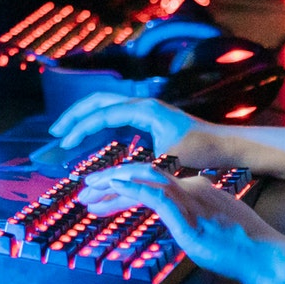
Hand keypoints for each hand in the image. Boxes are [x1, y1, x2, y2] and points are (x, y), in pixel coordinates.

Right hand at [51, 92, 223, 163]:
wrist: (228, 147)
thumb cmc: (201, 154)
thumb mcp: (166, 164)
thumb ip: (136, 171)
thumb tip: (106, 183)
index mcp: (144, 110)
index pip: (102, 113)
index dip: (80, 128)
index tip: (64, 144)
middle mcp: (144, 104)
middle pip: (99, 100)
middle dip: (76, 114)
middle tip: (56, 131)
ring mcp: (148, 110)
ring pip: (108, 105)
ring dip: (87, 117)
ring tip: (68, 134)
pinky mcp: (152, 119)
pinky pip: (119, 116)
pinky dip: (102, 124)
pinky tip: (94, 140)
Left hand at [76, 164, 284, 283]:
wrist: (262, 254)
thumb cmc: (242, 249)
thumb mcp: (212, 231)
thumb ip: (196, 225)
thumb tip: (186, 232)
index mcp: (197, 189)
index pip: (154, 179)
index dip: (125, 184)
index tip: (104, 193)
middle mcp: (192, 187)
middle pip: (143, 173)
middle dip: (110, 179)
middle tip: (85, 189)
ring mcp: (190, 198)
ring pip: (143, 178)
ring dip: (112, 183)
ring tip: (88, 190)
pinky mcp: (188, 214)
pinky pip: (154, 195)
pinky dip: (131, 189)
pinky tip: (113, 189)